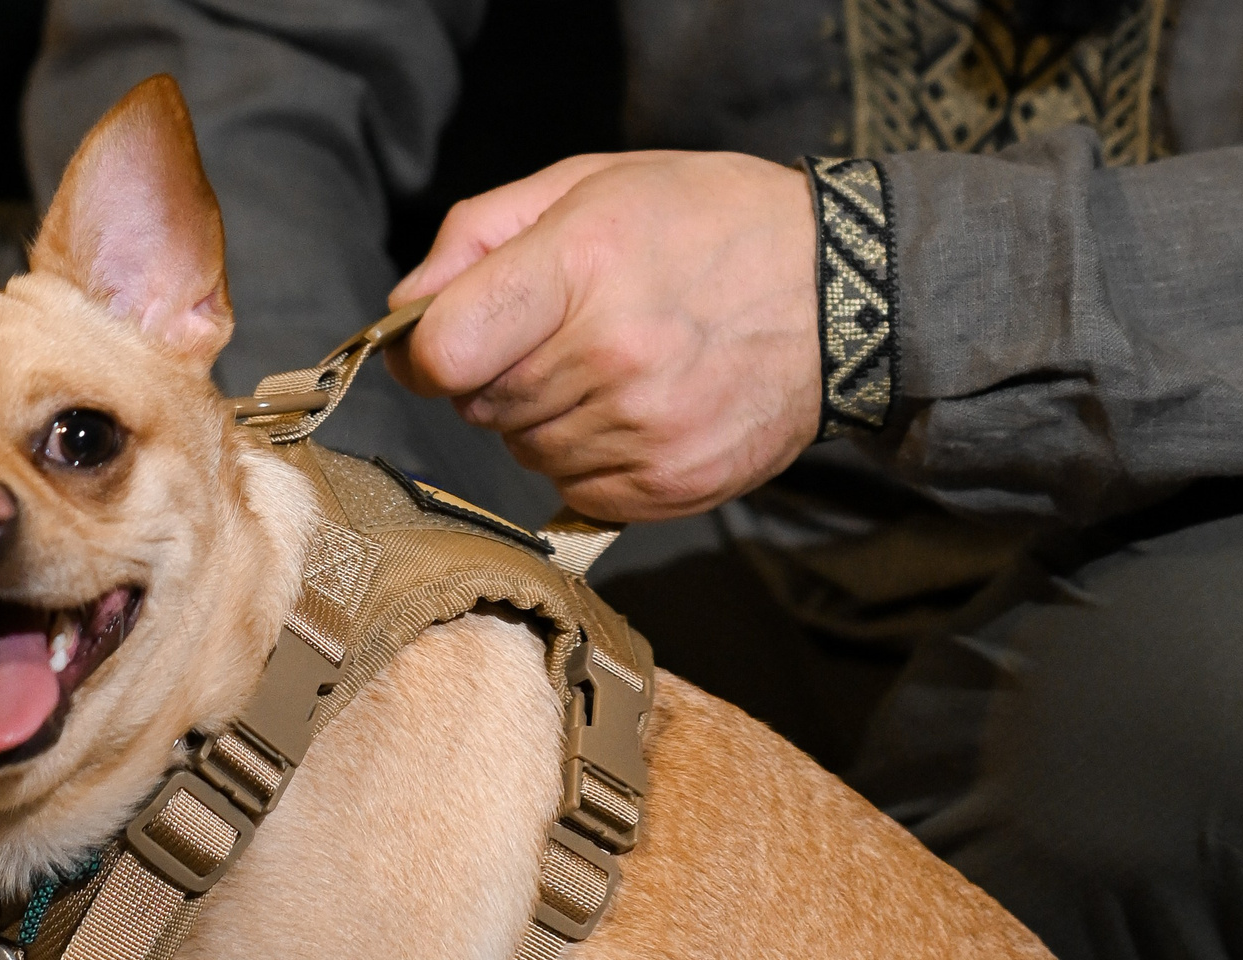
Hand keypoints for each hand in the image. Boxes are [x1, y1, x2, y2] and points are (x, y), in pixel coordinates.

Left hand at [386, 151, 820, 522]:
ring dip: (543, 418)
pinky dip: (585, 457)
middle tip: (559, 335)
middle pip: (481, 405)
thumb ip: (480, 237)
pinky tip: (633, 411)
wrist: (838, 294)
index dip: (426, 351)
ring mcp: (645, 430)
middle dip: (497, 374)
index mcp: (580, 265)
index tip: (447, 341)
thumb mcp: (590, 185)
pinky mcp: (670, 485)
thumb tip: (405, 312)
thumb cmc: (705, 224)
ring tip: (609, 369)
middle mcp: (611, 356)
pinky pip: (575, 490)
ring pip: (525, 451)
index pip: (443, 352)